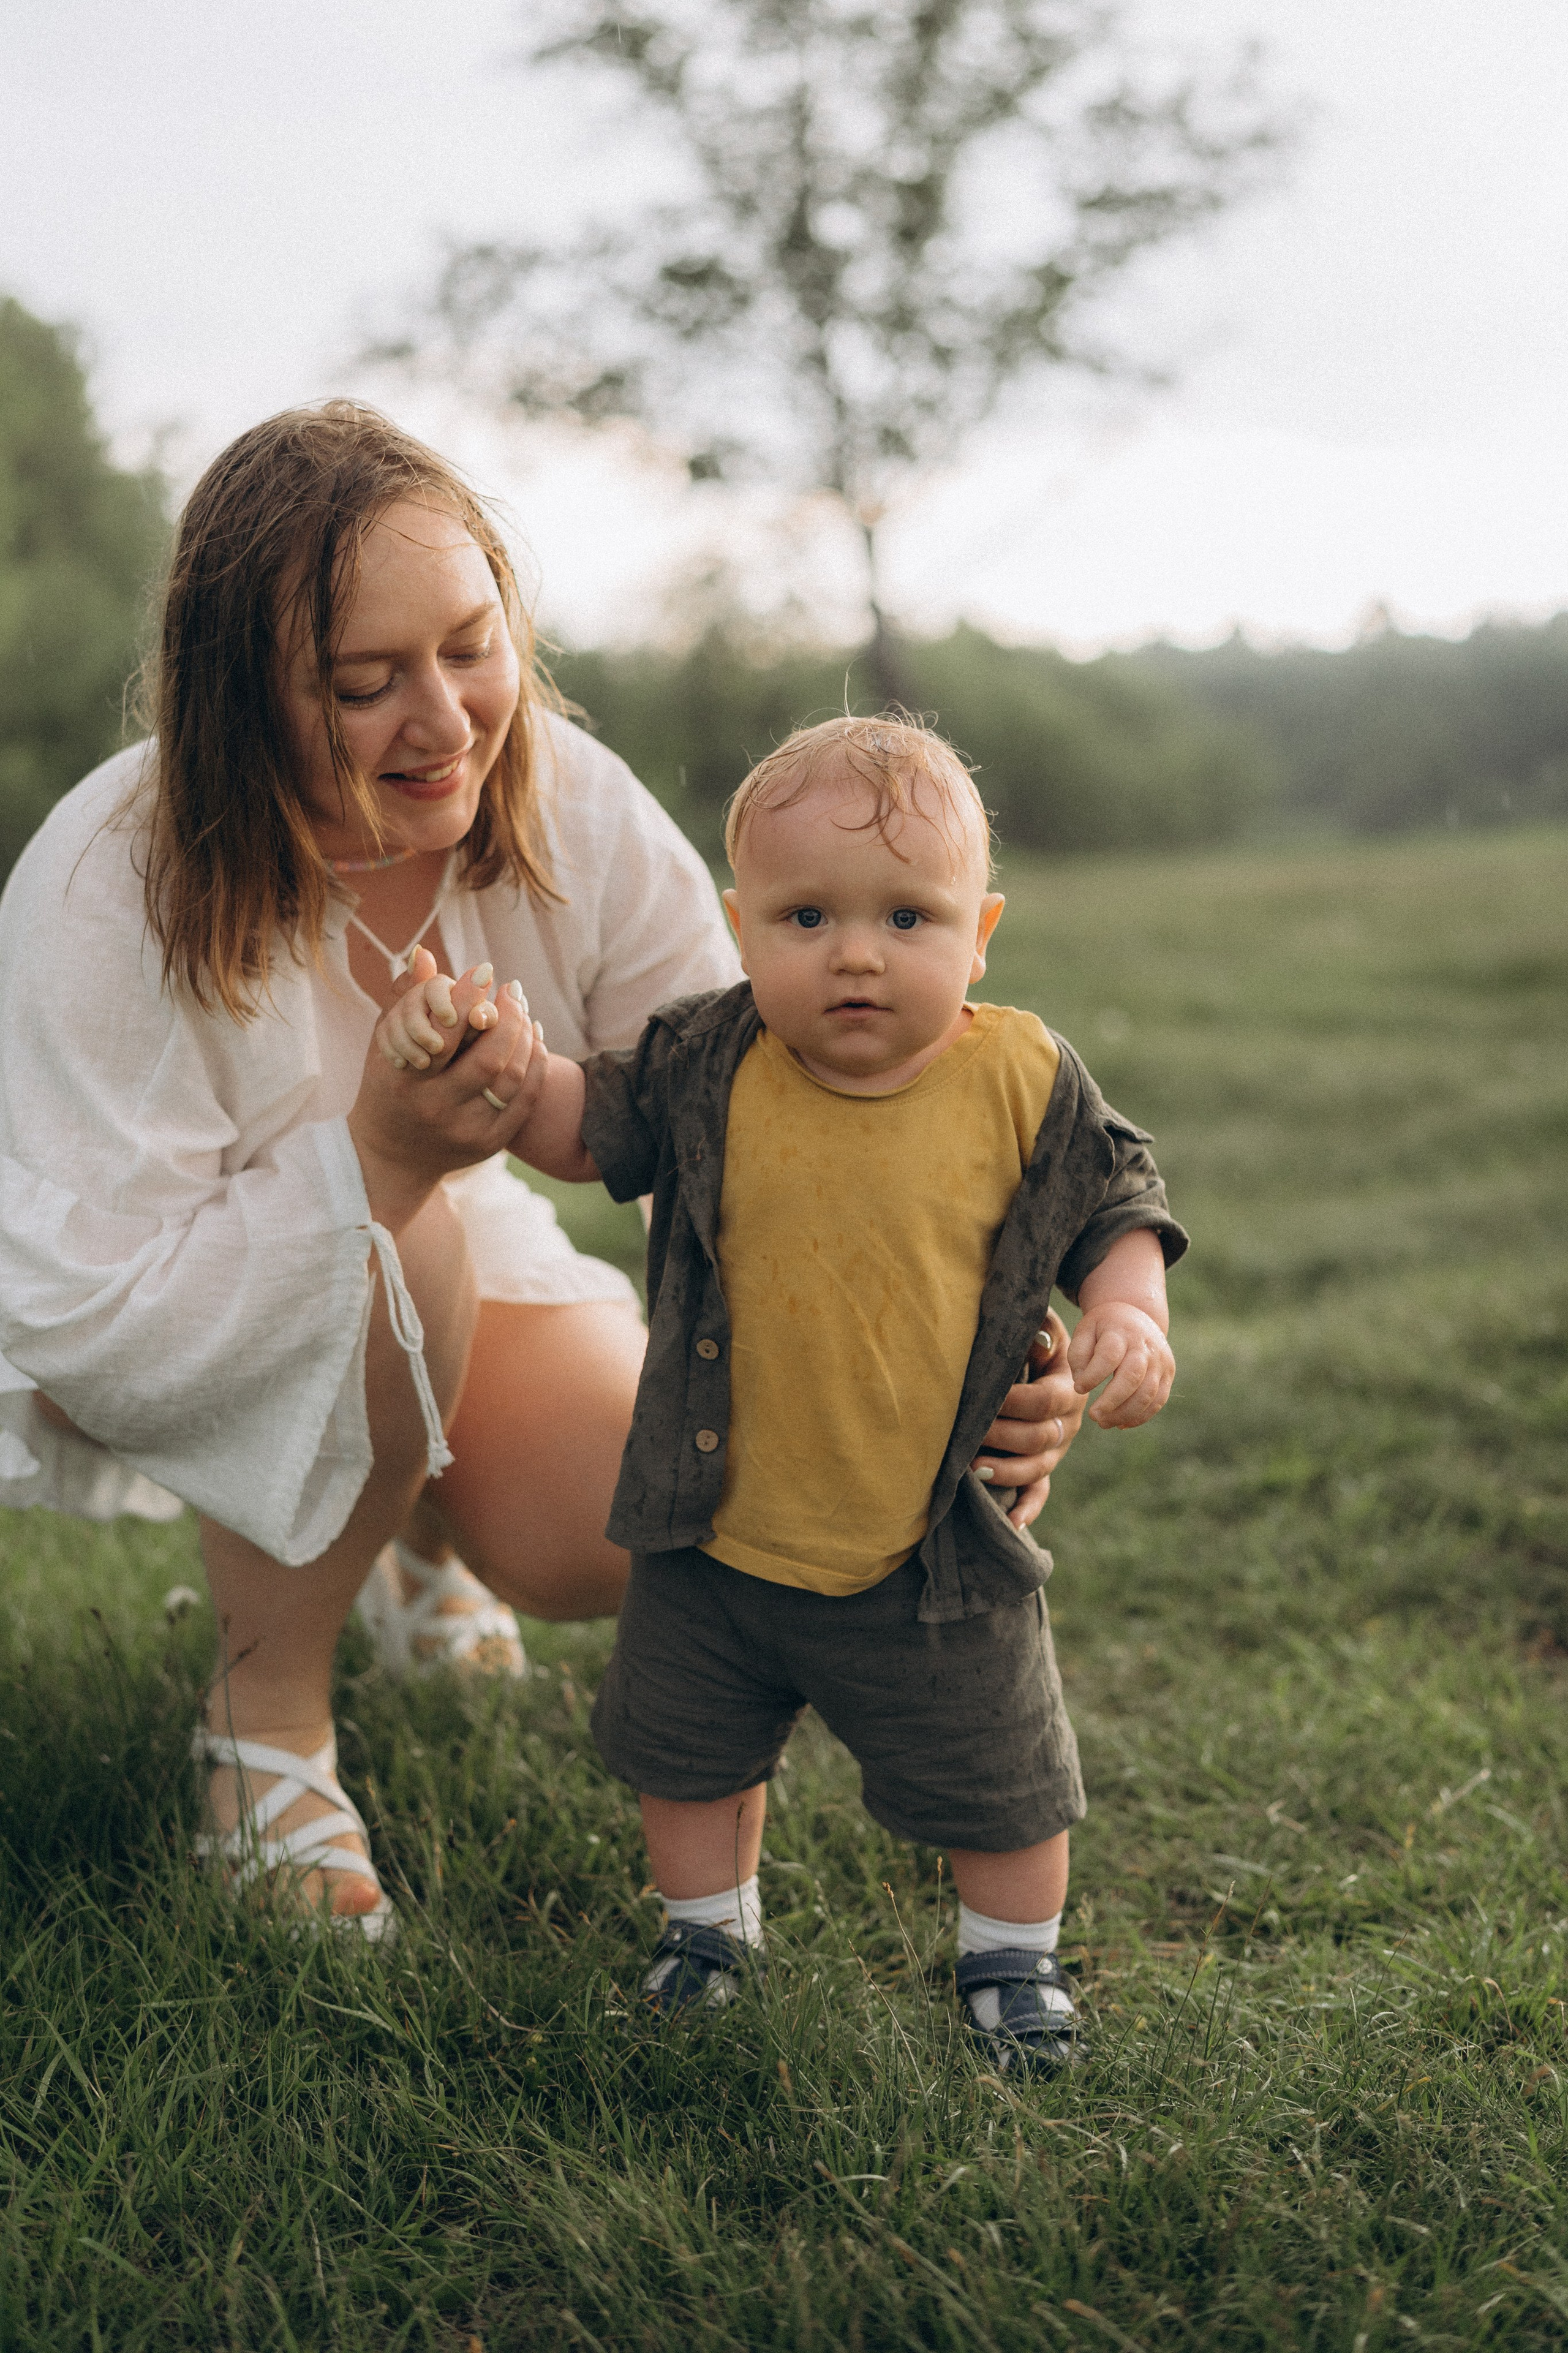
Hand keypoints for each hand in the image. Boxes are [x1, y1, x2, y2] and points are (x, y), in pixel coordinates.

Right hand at [348, 953, 547, 1228]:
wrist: (393, 1155)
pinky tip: (534, 1040)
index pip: (446, 1031)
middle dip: (509, 1016)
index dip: (470, 996)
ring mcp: (466, 1130)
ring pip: (513, 1076)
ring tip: (524, 1011)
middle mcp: (435, 1108)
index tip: (485, 971)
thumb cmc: (388, 1086)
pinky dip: (537, 1064)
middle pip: (490, 1055)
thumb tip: (424, 954)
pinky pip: (526, 1098)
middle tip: (512, 991)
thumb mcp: (384, 1044)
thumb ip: (403, 999)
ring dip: (526, 1036)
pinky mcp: (490, 1144)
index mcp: (404, 1080)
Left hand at [971, 1307, 1087, 1529]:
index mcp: (1068, 1389)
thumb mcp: (1042, 1328)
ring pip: (1038, 1469)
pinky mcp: (1045, 1468)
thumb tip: (1035, 1336)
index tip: (984, 1394)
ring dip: (1006, 1471)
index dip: (1014, 1401)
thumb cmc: (1037, 1341)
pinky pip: (1040, 1494)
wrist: (1058, 1362)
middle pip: (1040, 1438)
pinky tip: (1010, 1523)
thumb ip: (1038, 1329)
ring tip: (973, 1469)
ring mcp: (1057, 1450)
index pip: (1045, 1401)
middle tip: (968, 1432)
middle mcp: (1068, 1424)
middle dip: (1001, 1436)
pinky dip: (1027, 1509)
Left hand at [1068, 1301, 1174, 1428]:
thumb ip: (1079, 1356)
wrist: (1137, 1317)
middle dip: (1112, 1400)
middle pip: (1132, 1376)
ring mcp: (1160, 1360)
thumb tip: (1081, 1384)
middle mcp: (1145, 1346)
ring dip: (1125, 1413)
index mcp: (1121, 1331)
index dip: (1093, 1375)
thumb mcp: (1086, 1331)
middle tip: (1093, 1416)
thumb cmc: (1104, 1329)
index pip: (1109, 1355)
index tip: (1078, 1388)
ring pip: (1147, 1393)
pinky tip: (1121, 1424)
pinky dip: (1141, 1416)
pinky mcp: (1168, 1374)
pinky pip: (1158, 1400)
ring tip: (1103, 1423)